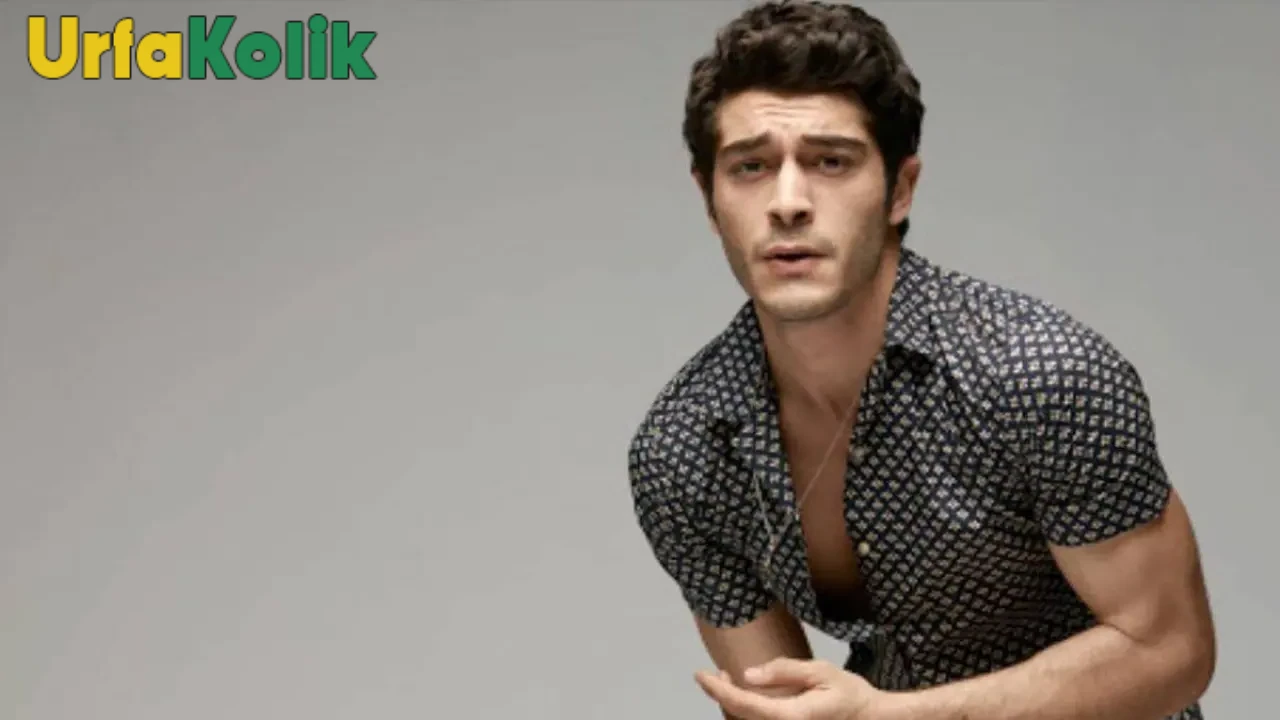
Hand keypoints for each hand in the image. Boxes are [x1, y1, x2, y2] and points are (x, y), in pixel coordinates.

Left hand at [694, 657, 893, 719]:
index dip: (718, 690)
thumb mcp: (820, 672)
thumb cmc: (849, 693)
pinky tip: (745, 694)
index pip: (744, 705)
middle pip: (739, 718)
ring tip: (724, 682)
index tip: (700, 675)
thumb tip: (749, 675)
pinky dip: (744, 711)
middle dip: (721, 697)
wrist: (870, 718)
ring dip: (731, 705)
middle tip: (712, 675)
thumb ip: (784, 672)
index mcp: (790, 717)